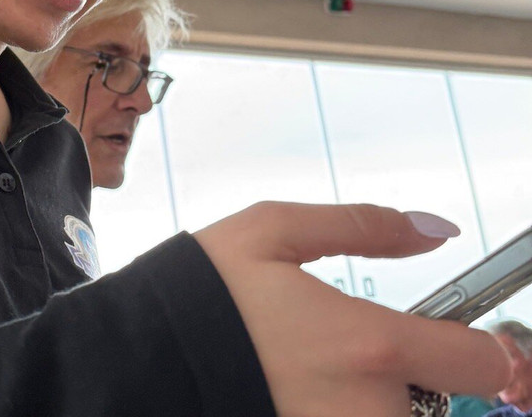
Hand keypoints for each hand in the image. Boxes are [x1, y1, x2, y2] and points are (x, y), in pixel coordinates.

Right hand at [194, 202, 510, 416]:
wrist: (141, 356)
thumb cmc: (202, 292)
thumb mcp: (271, 231)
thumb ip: (362, 225)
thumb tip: (435, 229)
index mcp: (368, 345)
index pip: (483, 362)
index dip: (479, 346)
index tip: (455, 339)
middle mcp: (369, 409)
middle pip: (445, 406)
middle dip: (415, 380)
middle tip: (356, 356)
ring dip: (379, 401)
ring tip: (320, 377)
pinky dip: (344, 411)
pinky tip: (301, 392)